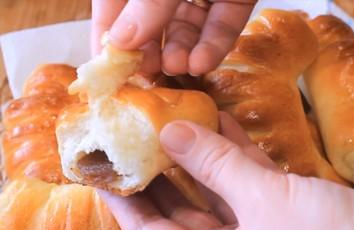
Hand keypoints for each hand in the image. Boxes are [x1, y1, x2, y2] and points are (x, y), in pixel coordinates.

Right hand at [91, 0, 255, 74]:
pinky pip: (221, 24)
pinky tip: (202, 62)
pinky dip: (213, 44)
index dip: (109, 36)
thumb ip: (145, 4)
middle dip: (149, 49)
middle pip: (150, 20)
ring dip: (180, 50)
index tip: (108, 69)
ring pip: (186, 26)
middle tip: (147, 74)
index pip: (113, 5)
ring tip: (176, 67)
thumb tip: (119, 41)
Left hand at [99, 113, 353, 229]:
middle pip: (176, 207)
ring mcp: (250, 227)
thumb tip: (171, 131)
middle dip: (157, 171)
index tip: (105, 169)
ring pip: (210, 187)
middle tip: (135, 136)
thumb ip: (216, 165)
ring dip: (196, 154)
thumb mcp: (265, 203)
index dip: (123, 201)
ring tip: (172, 120)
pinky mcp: (275, 208)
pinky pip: (242, 177)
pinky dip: (231, 150)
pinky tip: (216, 122)